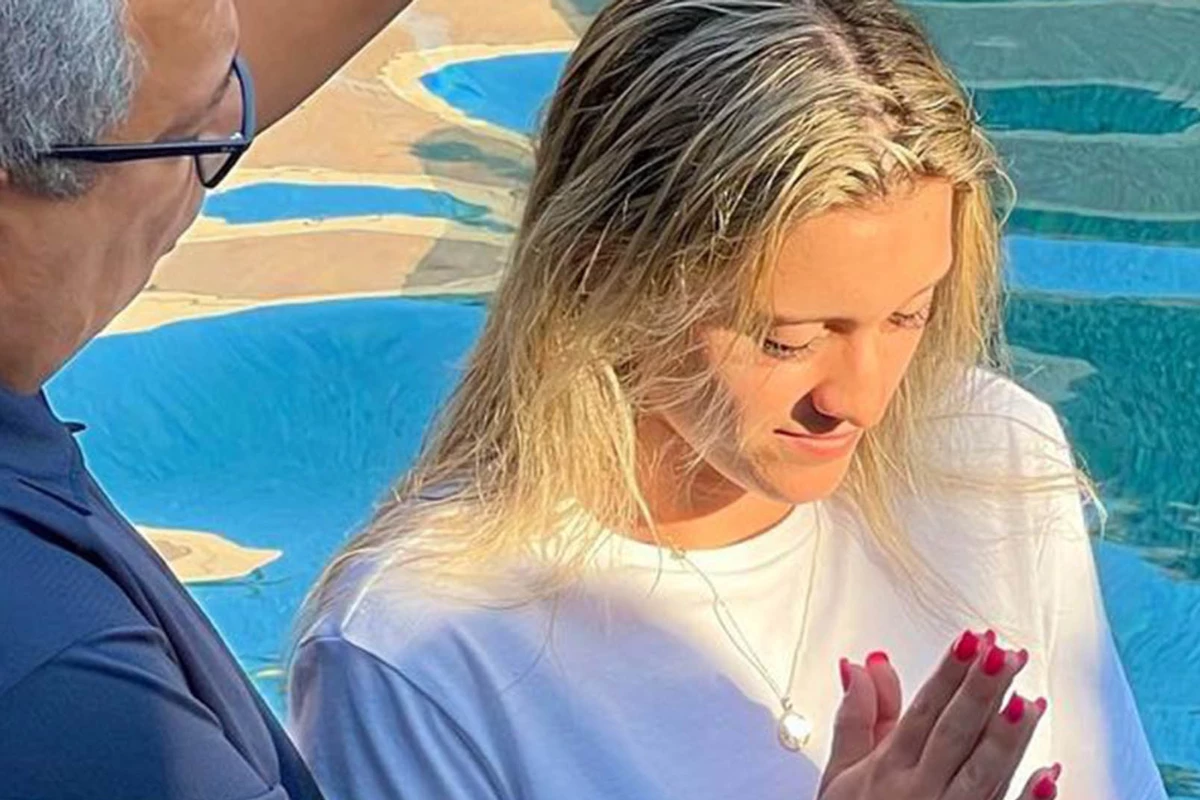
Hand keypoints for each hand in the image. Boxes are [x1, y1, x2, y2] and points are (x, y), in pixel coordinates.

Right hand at [819, 632, 1061, 799]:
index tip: (971, 640)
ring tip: (1028, 700)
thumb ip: (855, 718)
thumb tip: (860, 666)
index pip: (924, 710)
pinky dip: (1028, 799)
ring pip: (985, 772)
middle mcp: (920, 790)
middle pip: (956, 733)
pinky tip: (1050, 774)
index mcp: (888, 768)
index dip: (948, 674)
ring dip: (1007, 737)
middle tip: (1006, 653)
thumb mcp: (839, 774)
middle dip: (981, 691)